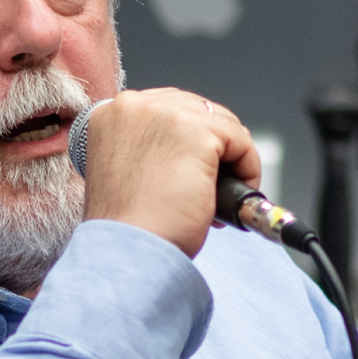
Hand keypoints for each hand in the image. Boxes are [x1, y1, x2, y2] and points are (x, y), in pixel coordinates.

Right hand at [76, 88, 259, 256]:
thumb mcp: (127, 172)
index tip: (193, 169)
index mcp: (111, 114)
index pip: (167, 110)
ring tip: (220, 196)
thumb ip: (148, 149)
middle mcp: (135, 106)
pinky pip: (241, 141)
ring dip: (231, 160)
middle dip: (211, 149)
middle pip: (198, 111)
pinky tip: (229, 199)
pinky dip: (246, 170)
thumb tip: (188, 149)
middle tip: (209, 188)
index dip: (188, 142)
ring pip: (222, 124)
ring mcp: (166, 114)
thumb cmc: (126, 227)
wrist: (129, 252)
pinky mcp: (198, 131)